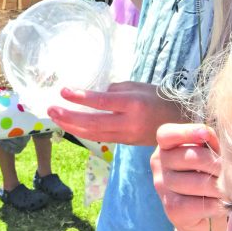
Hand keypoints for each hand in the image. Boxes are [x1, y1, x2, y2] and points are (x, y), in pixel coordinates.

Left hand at [47, 81, 185, 144]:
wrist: (180, 124)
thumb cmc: (157, 98)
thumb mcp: (137, 87)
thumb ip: (114, 90)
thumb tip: (93, 94)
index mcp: (133, 104)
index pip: (102, 102)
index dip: (81, 97)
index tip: (63, 90)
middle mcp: (128, 122)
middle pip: (93, 123)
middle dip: (69, 117)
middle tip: (51, 109)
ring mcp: (126, 136)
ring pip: (93, 134)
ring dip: (71, 127)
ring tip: (55, 117)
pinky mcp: (124, 143)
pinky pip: (100, 138)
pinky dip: (83, 133)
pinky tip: (70, 126)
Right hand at [152, 124, 225, 230]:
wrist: (204, 216)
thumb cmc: (208, 176)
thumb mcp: (208, 155)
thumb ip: (208, 142)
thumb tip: (209, 137)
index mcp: (165, 147)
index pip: (166, 134)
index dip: (186, 132)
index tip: (206, 133)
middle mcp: (159, 164)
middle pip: (190, 157)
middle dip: (217, 165)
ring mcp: (162, 187)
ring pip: (198, 183)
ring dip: (220, 188)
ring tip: (231, 190)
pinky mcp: (172, 209)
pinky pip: (200, 205)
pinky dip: (218, 205)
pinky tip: (225, 205)